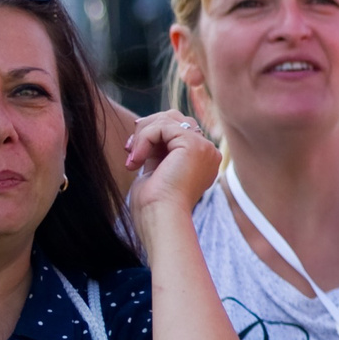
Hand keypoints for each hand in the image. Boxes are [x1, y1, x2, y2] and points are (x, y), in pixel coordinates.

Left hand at [122, 110, 219, 224]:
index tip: (132, 152)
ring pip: (168, 120)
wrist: (161, 220)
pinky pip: (162, 127)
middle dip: (148, 129)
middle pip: (176, 119)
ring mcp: (204, 147)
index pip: (178, 131)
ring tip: (132, 157)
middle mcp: (208, 152)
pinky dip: (143, 139)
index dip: (152, 135)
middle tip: (130, 149)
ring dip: (143, 134)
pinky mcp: (193, 145)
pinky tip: (135, 160)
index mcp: (202, 160)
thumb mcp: (156, 171)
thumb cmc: (154, 206)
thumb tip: (145, 130)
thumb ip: (157, 151)